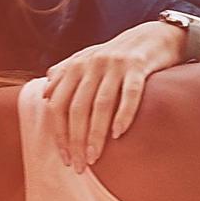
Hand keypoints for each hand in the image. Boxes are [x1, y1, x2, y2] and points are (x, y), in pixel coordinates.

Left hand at [46, 20, 189, 172]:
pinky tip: (119, 134)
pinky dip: (123, 114)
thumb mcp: (88, 60)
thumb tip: (45, 94)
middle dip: (76, 140)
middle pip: (77, 109)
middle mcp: (91, 65)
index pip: (58, 106)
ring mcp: (115, 64)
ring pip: (101, 104)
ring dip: (96, 134)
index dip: (59, 134)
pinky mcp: (138, 65)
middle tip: (80, 165)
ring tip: (94, 157)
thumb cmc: (118, 55)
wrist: (155, 35)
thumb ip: (65, 75)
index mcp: (75, 67)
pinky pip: (130, 94)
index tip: (65, 158)